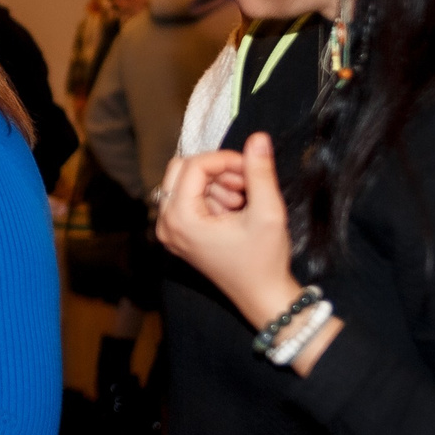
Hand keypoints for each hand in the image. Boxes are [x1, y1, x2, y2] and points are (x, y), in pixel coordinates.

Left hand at [152, 133, 338, 372]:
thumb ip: (260, 172)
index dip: (225, 159)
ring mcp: (169, 230)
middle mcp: (166, 223)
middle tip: (246, 184)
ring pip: (186, 182)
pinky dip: (213, 196)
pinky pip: (189, 198)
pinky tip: (235, 211)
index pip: (194, 165)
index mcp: (181, 218)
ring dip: (217, 183)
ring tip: (244, 202)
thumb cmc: (264, 259)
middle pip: (182, 169)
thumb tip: (258, 138)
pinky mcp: (179, 234)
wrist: (262, 296)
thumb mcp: (268, 212)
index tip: (250, 167)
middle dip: (217, 170)